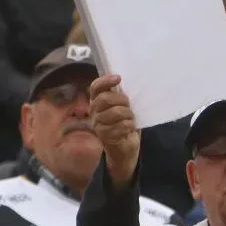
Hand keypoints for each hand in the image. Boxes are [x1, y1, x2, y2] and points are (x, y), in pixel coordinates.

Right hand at [89, 74, 140, 190]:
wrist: (126, 146)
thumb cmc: (125, 122)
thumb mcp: (123, 106)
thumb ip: (120, 95)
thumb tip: (125, 82)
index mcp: (97, 101)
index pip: (95, 87)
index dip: (105, 81)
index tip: (119, 78)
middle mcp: (94, 112)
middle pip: (105, 98)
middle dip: (121, 100)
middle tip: (129, 106)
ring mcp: (97, 124)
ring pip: (115, 112)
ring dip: (128, 115)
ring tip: (130, 119)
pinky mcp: (104, 136)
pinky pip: (121, 126)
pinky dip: (129, 126)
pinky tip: (130, 128)